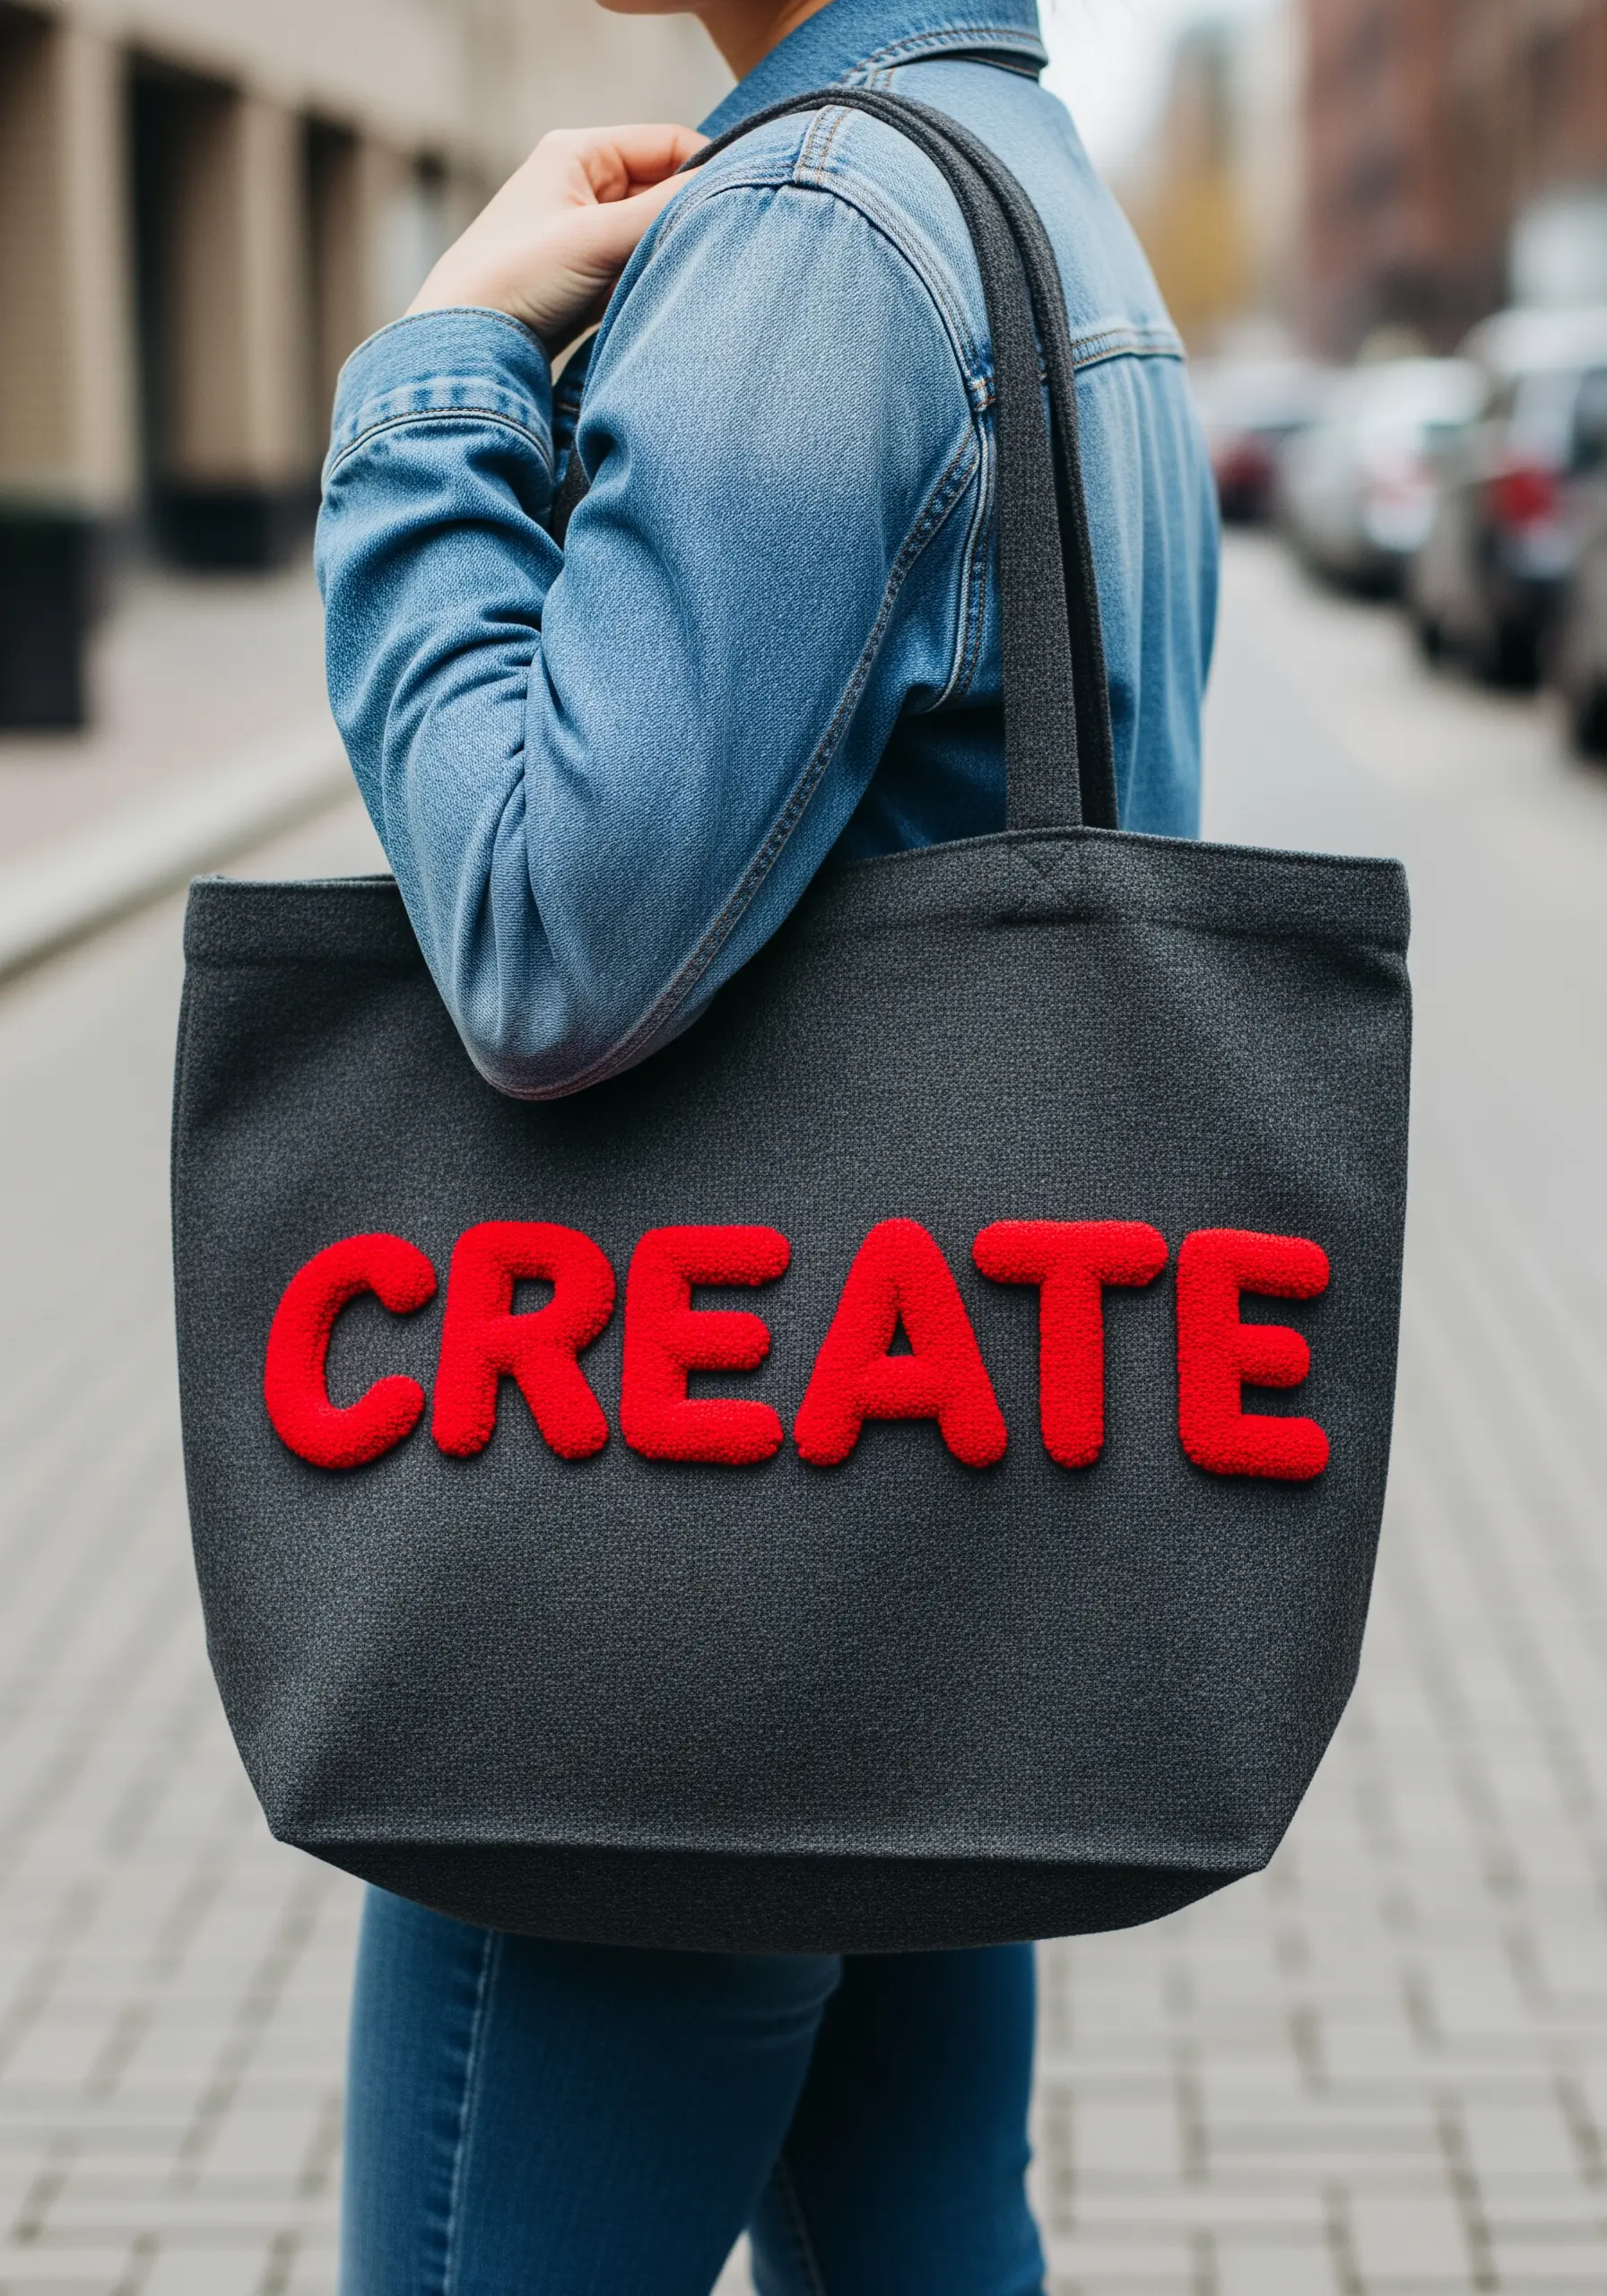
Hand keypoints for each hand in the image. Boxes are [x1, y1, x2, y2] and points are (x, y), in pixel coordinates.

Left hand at [408, 124, 706, 351]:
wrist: (464, 347)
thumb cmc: (517, 278)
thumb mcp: (599, 236)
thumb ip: (666, 208)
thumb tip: (731, 186)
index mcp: (580, 151)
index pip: (669, 143)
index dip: (706, 173)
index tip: (733, 212)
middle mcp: (581, 182)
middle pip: (664, 188)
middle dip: (686, 221)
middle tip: (709, 255)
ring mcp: (583, 230)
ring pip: (652, 233)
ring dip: (667, 257)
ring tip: (672, 283)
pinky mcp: (583, 274)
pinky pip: (635, 267)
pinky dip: (649, 282)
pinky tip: (652, 303)